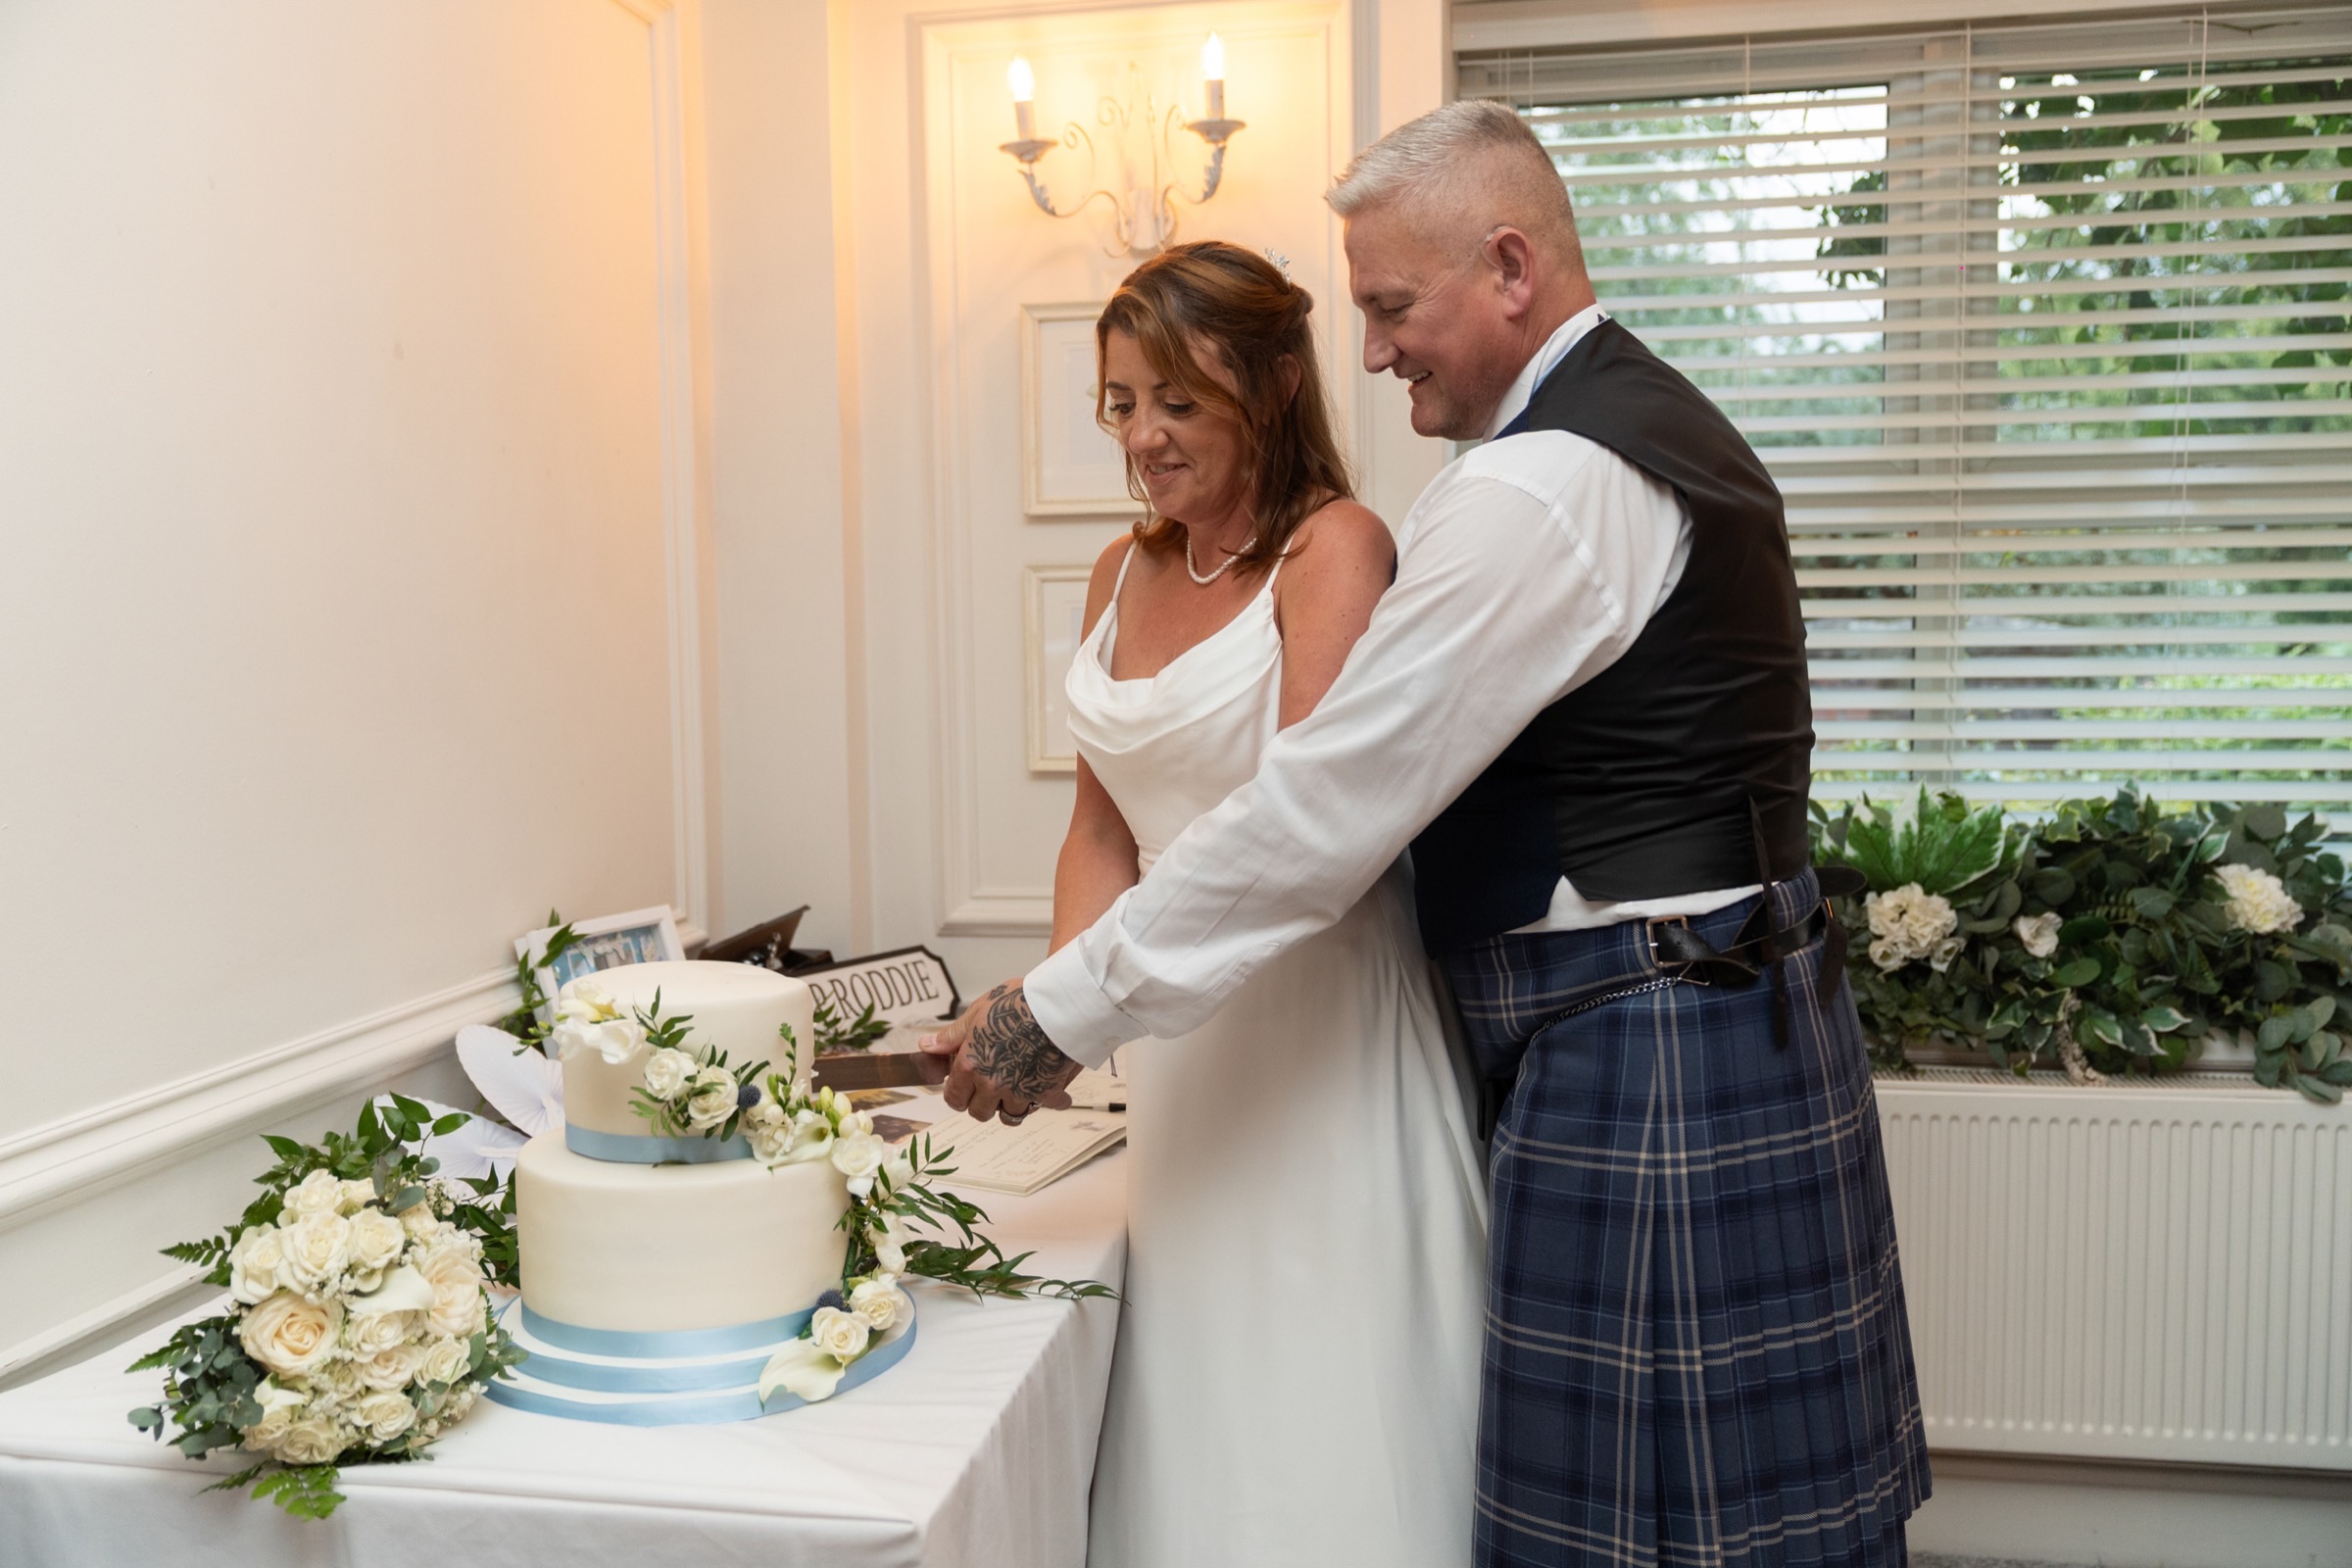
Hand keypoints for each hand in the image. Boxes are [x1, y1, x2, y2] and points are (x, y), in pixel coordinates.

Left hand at [919, 981, 1080, 1124]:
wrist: (1058, 1002)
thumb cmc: (1019, 1001)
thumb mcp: (977, 1011)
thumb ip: (952, 1036)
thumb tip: (927, 1047)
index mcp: (971, 1065)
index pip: (955, 1099)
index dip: (958, 1094)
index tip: (965, 1087)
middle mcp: (993, 1084)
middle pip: (981, 1113)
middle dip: (983, 1102)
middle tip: (992, 1085)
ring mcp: (1021, 1090)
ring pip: (1012, 1115)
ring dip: (1014, 1104)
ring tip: (1020, 1085)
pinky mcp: (1048, 1090)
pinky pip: (1049, 1106)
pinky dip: (1052, 1100)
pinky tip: (1052, 1086)